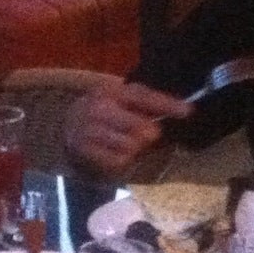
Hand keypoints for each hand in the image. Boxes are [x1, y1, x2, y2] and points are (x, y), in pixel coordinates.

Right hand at [63, 81, 191, 178]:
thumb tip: (182, 110)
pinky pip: (118, 160)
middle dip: (149, 134)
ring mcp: (90, 130)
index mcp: (111, 91)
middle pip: (141, 127)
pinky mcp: (84, 149)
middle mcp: (99, 108)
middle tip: (146, 135)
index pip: (144, 97)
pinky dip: (122, 160)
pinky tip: (115, 153)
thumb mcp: (119, 100)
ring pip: (131, 146)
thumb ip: (145, 104)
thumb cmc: (102, 113)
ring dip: (135, 149)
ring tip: (126, 144)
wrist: (65, 127)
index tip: (188, 112)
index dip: (168, 105)